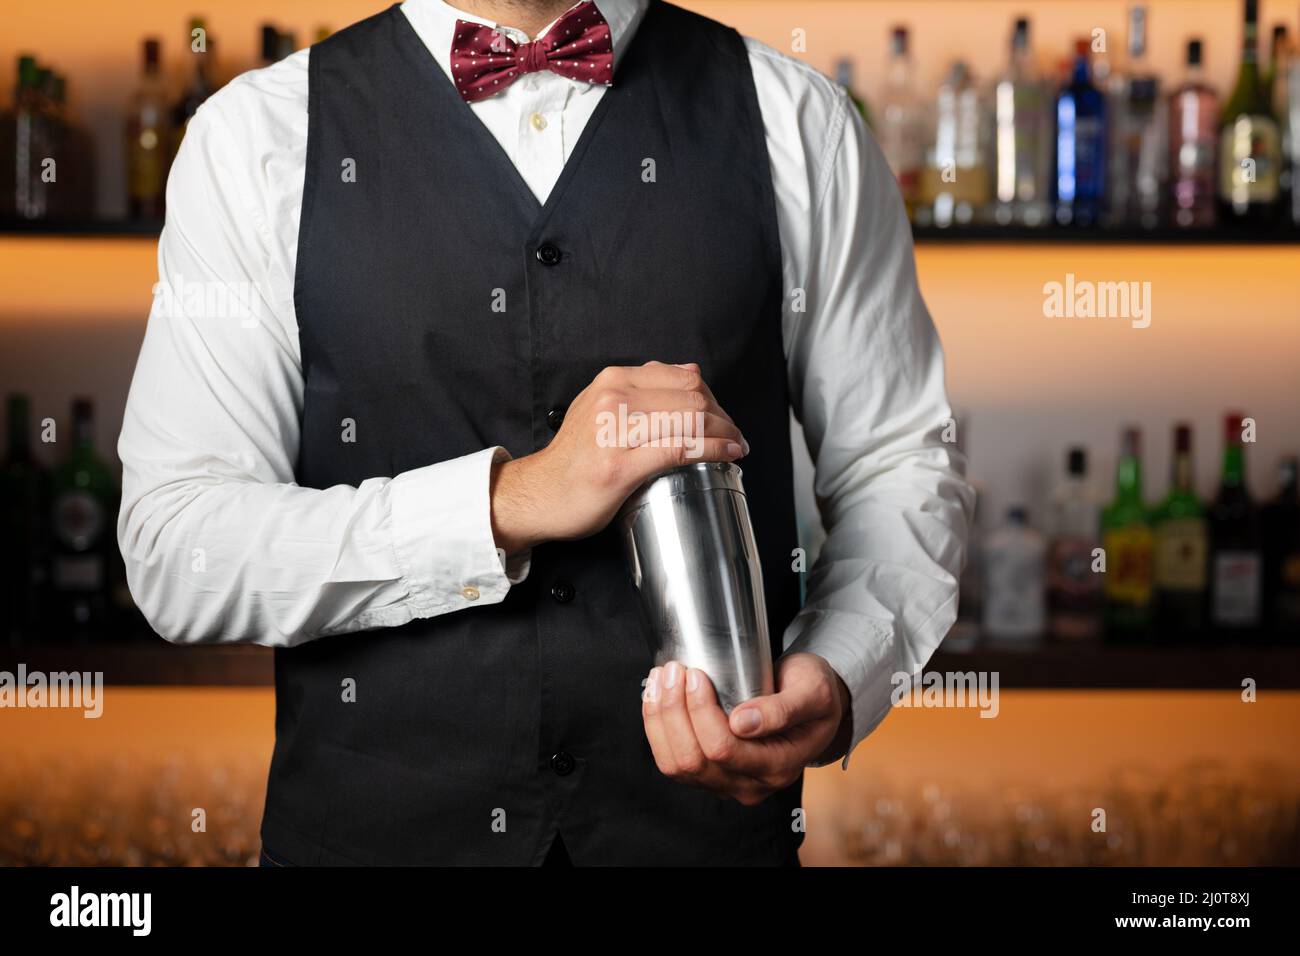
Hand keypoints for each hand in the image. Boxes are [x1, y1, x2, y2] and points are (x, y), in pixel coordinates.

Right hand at [489, 361, 747, 554]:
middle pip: (692, 397)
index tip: (723, 416)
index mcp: (612, 381)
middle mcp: (614, 398)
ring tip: (736, 446)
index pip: (682, 377)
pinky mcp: (620, 465)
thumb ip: (638, 390)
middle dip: (724, 417)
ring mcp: (615, 431)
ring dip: (725, 434)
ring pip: (691, 419)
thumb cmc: (575, 459)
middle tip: (735, 436)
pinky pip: (679, 449)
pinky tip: (727, 455)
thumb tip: (690, 376)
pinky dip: (712, 450)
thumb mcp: (599, 408)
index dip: (713, 397)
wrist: (539, 494)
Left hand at [641, 652, 852, 805]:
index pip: (725, 750)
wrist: (813, 706)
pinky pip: (672, 760)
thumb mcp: (812, 693)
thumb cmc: (815, 695)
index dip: (701, 712)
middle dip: (673, 712)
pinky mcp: (709, 774)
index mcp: (778, 767)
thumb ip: (783, 709)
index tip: (696, 674)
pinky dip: (657, 729)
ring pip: (676, 765)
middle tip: (673, 670)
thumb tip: (742, 723)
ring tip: (660, 679)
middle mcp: (750, 785)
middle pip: (694, 760)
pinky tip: (656, 697)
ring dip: (659, 720)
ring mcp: (727, 783)